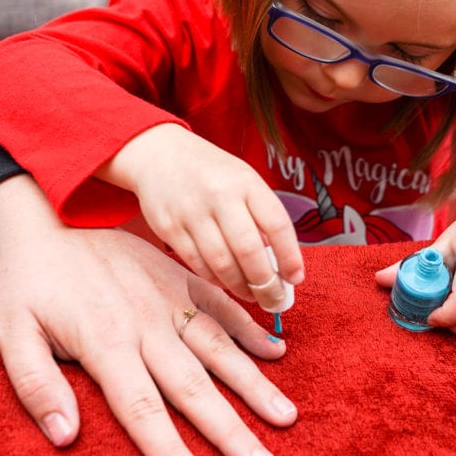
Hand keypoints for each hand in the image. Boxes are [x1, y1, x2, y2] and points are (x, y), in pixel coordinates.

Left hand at [0, 176, 297, 455]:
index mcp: (105, 343)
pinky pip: (220, 304)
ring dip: (254, 386)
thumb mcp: (10, 331)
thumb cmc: (27, 281)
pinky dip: (249, 329)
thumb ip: (36, 384)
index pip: (143, 411)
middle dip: (232, 433)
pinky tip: (276, 353)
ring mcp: (169, 297)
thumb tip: (65, 438)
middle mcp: (146, 324)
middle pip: (194, 389)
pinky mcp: (178, 276)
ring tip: (285, 419)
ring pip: (219, 348)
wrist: (46, 217)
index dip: (172, 453)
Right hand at [96, 123, 304, 307]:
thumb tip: (279, 264)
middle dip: (266, 283)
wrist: (160, 155)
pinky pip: (197, 264)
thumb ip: (261, 216)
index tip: (295, 278)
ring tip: (252, 295)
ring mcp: (192, 212)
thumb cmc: (213, 174)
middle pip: (249, 250)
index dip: (290, 256)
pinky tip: (226, 282)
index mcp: (246, 182)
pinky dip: (215, 280)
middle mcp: (219, 195)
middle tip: (274, 300)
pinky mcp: (169, 227)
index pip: (277, 224)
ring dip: (240, 287)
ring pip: (222, 263)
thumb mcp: (243, 181)